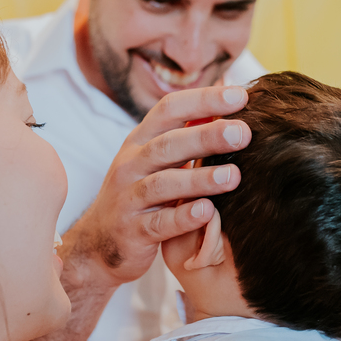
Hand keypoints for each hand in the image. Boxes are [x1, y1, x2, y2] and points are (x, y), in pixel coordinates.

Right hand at [64, 86, 251, 289]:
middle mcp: (131, 165)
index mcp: (140, 141)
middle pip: (168, 144)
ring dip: (199, 179)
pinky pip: (159, 223)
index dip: (204, 100)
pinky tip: (206, 212)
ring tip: (233, 176)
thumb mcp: (156, 160)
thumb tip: (230, 103)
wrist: (98, 243)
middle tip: (243, 133)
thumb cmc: (139, 194)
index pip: (169, 110)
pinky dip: (182, 217)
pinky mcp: (132, 231)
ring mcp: (128, 199)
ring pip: (163, 183)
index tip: (241, 97)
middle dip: (206, 136)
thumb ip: (187, 135)